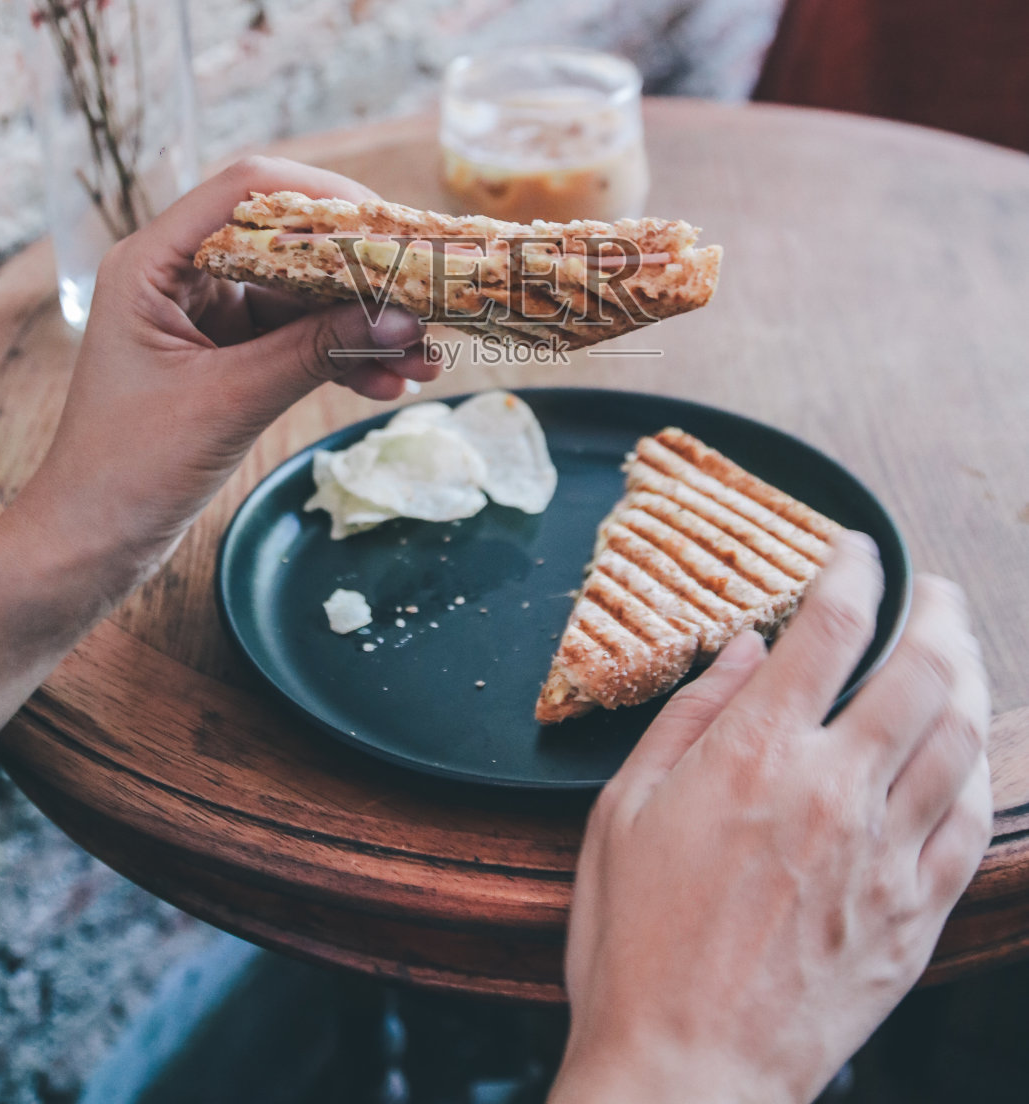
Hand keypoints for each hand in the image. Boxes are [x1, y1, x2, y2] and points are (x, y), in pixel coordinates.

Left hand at [18, 155, 441, 590]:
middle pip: (289, 240)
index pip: (248, 191)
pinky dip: (342, 357)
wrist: (88, 544)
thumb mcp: (228, 402)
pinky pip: (299, 339)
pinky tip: (389, 383)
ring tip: (424, 360)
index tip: (393, 228)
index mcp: (152, 262)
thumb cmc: (128, 469)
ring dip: (363, 324)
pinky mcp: (225, 356)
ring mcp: (204, 315)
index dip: (326, 197)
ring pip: (303, 296)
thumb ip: (314, 353)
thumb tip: (404, 320)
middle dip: (363, 275)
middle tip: (427, 297)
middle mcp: (178, 275)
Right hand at [550, 534, 991, 1103]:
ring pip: (961, 737)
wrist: (687, 1072)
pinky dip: (977, 768)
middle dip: (937, 611)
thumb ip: (690, 716)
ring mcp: (885, 856)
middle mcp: (835, 792)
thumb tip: (742, 651)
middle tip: (934, 590)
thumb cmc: (635, 943)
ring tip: (960, 650)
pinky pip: (971, 820)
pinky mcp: (913, 915)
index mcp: (757, 756)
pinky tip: (965, 749)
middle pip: (922, 669)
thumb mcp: (624, 810)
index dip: (855, 569)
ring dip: (969, 675)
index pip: (832, 627)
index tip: (860, 549)